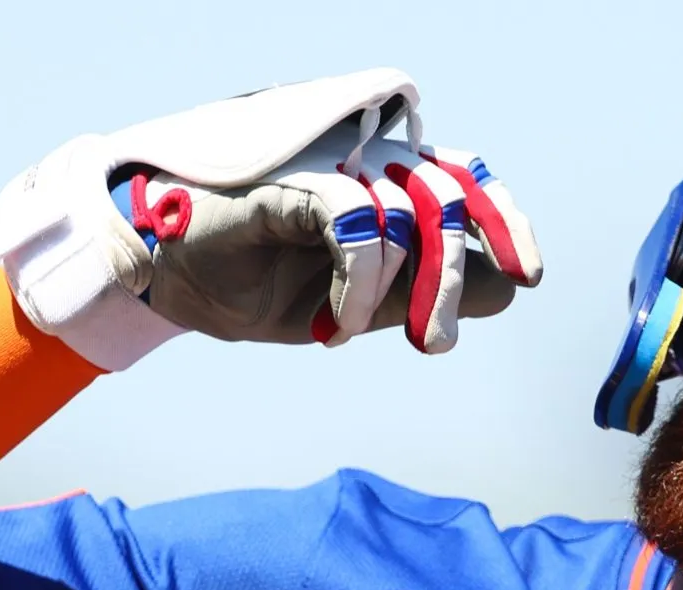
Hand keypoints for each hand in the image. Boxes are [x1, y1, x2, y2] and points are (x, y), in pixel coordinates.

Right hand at [0, 69, 540, 366]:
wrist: (153, 273)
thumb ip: (417, 292)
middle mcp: (356, 159)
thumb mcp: (349, 302)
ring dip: (417, 285)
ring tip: (398, 338)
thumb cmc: (246, 280)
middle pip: (446, 194)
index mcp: (376, 180)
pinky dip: (358, 282)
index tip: (529, 273)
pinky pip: (351, 221)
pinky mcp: (284, 182)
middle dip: (461, 272)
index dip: (503, 220)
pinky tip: (334, 324)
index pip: (462, 180)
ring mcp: (320, 164)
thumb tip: (505, 288)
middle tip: (438, 337)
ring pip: (407, 207)